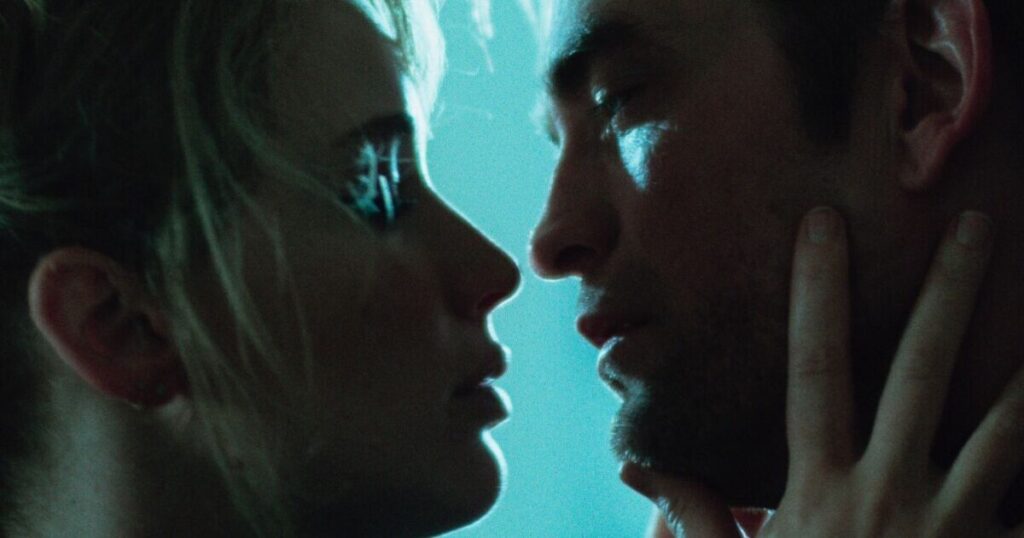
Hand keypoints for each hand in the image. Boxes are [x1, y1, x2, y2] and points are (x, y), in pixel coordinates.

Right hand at [624, 207, 1023, 536]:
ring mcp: (949, 526)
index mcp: (820, 488)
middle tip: (973, 226)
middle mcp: (888, 492)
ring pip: (1000, 431)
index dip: (818, 294)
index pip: (814, 370)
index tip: (824, 226)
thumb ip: (697, 518)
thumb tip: (644, 466)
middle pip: (919, 375)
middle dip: (946, 296)